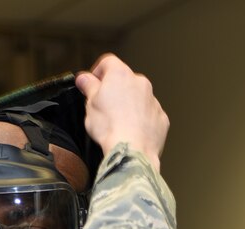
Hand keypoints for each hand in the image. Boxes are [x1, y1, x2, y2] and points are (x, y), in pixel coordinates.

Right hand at [75, 54, 168, 171]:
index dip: (97, 72)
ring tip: (116, 123)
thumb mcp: (90, 104)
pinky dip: (140, 120)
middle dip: (114, 91)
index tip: (92, 84)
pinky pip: (148, 114)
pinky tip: (130, 131)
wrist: (132, 149)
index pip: (107, 62)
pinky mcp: (160, 117)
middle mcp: (140, 83)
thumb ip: (88, 86)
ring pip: (138, 98)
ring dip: (128, 106)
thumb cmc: (111, 127)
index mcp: (120, 75)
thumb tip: (84, 78)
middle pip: (124, 80)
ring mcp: (152, 100)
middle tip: (102, 107)